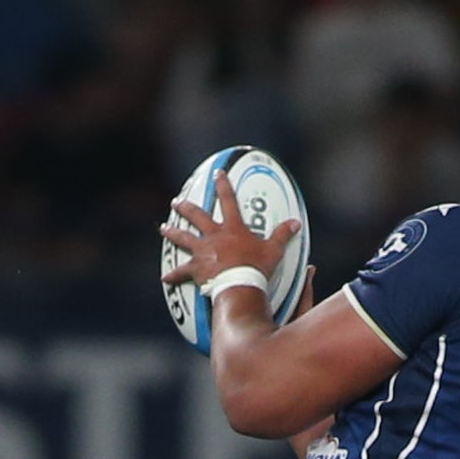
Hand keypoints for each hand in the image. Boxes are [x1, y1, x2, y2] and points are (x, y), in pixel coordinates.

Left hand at [161, 191, 299, 297]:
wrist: (239, 285)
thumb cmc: (256, 268)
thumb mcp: (274, 251)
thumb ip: (282, 235)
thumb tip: (295, 223)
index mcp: (232, 228)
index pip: (228, 200)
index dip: (223, 185)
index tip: (217, 173)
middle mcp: (213, 236)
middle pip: (196, 216)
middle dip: (186, 207)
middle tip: (176, 202)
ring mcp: (202, 251)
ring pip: (183, 238)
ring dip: (172, 232)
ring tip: (163, 228)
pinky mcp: (196, 269)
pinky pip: (181, 271)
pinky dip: (173, 275)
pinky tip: (165, 278)